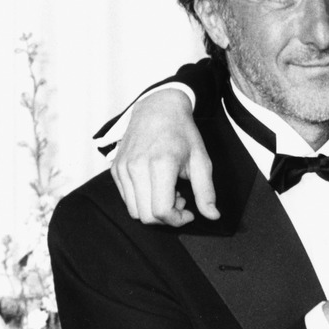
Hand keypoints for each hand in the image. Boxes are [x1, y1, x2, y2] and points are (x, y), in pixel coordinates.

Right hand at [110, 88, 217, 225]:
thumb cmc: (182, 133)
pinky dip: (142, 200)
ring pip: (134, 211)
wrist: (158, 108)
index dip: (177, 220)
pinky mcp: (115, 169)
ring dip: (153, 210)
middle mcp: (137, 167)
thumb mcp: (201, 160)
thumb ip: (206, 191)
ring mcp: (122, 168)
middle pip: (146, 216)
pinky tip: (156, 186)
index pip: (161, 211)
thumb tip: (213, 216)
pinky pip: (126, 199)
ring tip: (169, 192)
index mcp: (161, 164)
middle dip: (167, 217)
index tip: (190, 213)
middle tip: (181, 199)